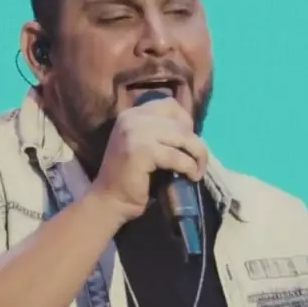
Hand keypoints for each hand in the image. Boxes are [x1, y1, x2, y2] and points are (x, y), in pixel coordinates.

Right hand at [90, 98, 207, 224]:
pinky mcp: (141, 152)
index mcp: (132, 114)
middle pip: (180, 122)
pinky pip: (177, 156)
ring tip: (196, 171)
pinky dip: (189, 167)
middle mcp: (132, 118)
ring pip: (183, 137)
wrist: (109, 201)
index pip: (170, 105)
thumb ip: (161, 133)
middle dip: (195, 143)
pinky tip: (190, 176)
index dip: (186, 122)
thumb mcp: (144, 145)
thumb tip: (192, 132)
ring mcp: (135, 133)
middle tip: (198, 162)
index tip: (189, 142)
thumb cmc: (131, 177)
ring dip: (198, 155)